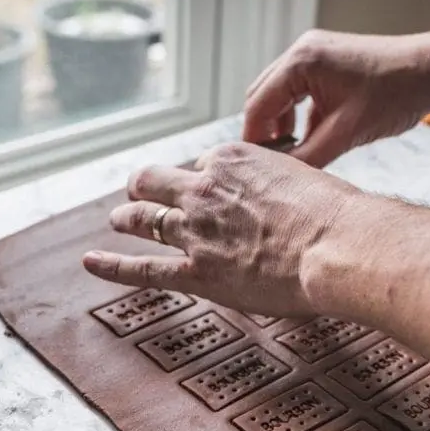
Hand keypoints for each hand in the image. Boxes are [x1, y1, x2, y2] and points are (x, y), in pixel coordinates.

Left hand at [81, 141, 363, 316]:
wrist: (338, 244)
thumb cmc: (335, 215)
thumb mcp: (303, 177)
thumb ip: (277, 182)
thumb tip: (280, 198)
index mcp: (231, 159)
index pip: (201, 165)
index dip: (203, 179)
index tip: (212, 192)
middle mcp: (204, 188)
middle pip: (155, 180)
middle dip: (145, 186)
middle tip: (140, 194)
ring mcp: (194, 230)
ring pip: (142, 217)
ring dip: (127, 217)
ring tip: (118, 221)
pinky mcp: (195, 271)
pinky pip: (142, 269)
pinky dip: (112, 266)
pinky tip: (92, 262)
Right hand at [243, 29, 429, 167]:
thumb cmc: (396, 95)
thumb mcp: (346, 134)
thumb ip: (308, 156)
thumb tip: (279, 175)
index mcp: (301, 62)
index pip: (257, 105)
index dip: (254, 139)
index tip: (256, 168)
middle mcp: (302, 51)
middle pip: (262, 97)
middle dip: (263, 131)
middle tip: (271, 164)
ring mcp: (314, 54)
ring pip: (280, 95)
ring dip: (280, 124)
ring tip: (292, 154)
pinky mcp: (327, 62)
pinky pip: (299, 91)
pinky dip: (299, 116)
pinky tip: (311, 139)